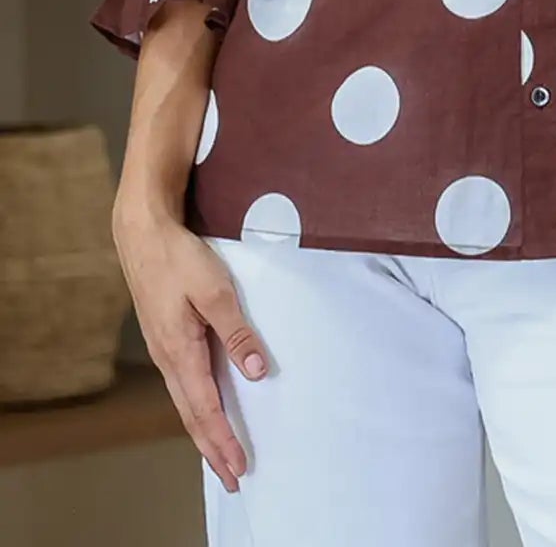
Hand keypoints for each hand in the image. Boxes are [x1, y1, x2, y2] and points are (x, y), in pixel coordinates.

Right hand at [112, 207, 268, 491]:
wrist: (143, 234)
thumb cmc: (179, 259)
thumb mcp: (214, 290)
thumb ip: (236, 331)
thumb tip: (255, 371)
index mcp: (180, 352)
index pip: (205, 409)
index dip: (224, 440)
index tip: (240, 466)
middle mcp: (168, 359)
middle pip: (192, 416)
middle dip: (213, 450)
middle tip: (234, 478)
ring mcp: (164, 350)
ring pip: (186, 403)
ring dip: (204, 432)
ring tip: (221, 456)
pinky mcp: (165, 338)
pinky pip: (183, 385)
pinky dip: (196, 408)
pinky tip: (205, 411)